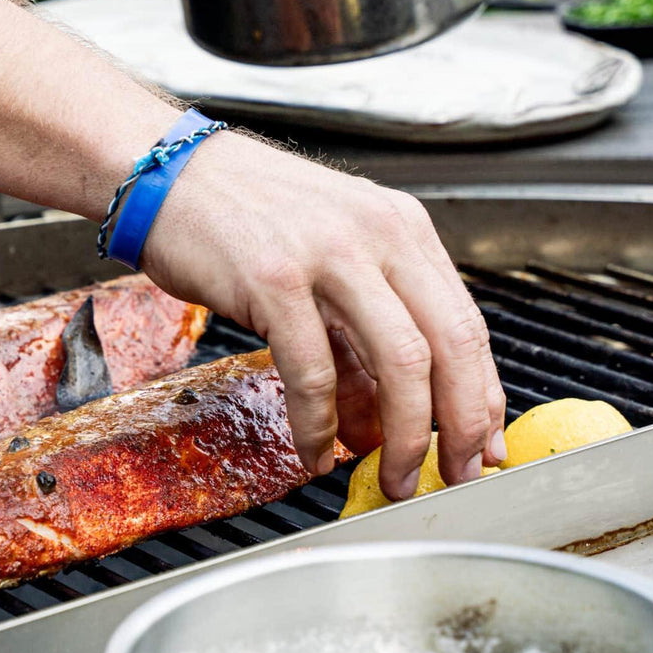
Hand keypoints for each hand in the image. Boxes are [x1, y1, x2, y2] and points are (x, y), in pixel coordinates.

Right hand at [140, 131, 505, 498]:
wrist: (166, 173)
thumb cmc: (240, 216)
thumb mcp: (325, 255)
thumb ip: (359, 329)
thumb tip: (380, 415)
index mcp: (401, 227)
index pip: (467, 323)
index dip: (483, 395)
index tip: (485, 444)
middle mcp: (377, 235)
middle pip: (450, 346)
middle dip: (460, 426)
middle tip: (458, 474)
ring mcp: (328, 255)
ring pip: (399, 362)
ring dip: (404, 436)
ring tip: (394, 479)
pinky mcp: (273, 280)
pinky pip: (313, 371)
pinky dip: (319, 426)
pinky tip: (317, 452)